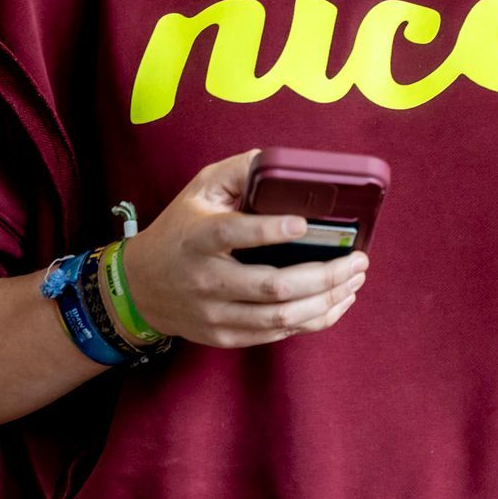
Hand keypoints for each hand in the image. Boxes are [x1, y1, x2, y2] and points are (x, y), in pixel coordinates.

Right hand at [118, 148, 368, 347]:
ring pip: (282, 317)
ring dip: (328, 301)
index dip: (271, 230)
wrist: (139, 288)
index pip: (235, 234)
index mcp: (199, 238)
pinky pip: (277, 334)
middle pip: (273, 287)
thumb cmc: (179, 230)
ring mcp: (215, 314)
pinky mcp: (224, 336)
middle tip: (358, 259)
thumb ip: (239, 171)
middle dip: (325, 276)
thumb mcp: (200, 189)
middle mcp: (207, 280)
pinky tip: (336, 302)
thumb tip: (280, 162)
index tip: (305, 223)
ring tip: (355, 280)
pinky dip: (313, 320)